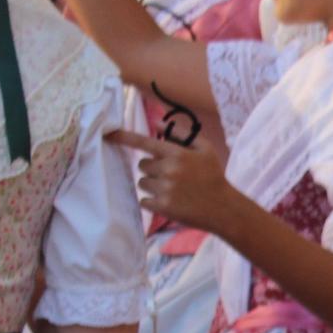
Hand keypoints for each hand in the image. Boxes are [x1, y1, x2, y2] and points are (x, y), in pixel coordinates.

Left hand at [107, 129, 236, 235]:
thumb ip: (183, 134)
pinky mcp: (163, 207)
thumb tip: (159, 124)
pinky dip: (153, 201)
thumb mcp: (206, 150)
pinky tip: (169, 202)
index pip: (144, 142)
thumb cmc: (214, 177)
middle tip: (171, 176)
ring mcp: (164, 189)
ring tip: (172, 190)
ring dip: (153, 185)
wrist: (224, 209)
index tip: (108, 134)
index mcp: (177, 154)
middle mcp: (168, 170)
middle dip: (153, 169)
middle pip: (142, 165)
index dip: (124, 137)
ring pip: (142, 182)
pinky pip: (144, 200)